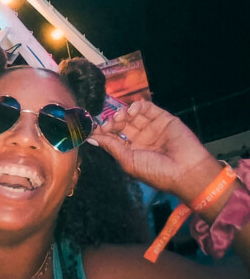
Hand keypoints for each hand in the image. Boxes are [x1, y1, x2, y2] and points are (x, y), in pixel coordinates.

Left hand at [92, 100, 215, 198]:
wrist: (187, 171)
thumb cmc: (158, 173)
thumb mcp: (129, 162)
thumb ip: (111, 147)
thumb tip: (90, 138)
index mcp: (131, 151)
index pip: (113, 136)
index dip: (103, 131)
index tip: (94, 128)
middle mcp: (140, 138)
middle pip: (120, 123)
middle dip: (112, 120)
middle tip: (110, 122)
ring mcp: (151, 127)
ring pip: (132, 114)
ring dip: (123, 112)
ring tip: (121, 117)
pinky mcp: (163, 118)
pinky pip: (147, 107)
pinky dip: (137, 105)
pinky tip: (132, 110)